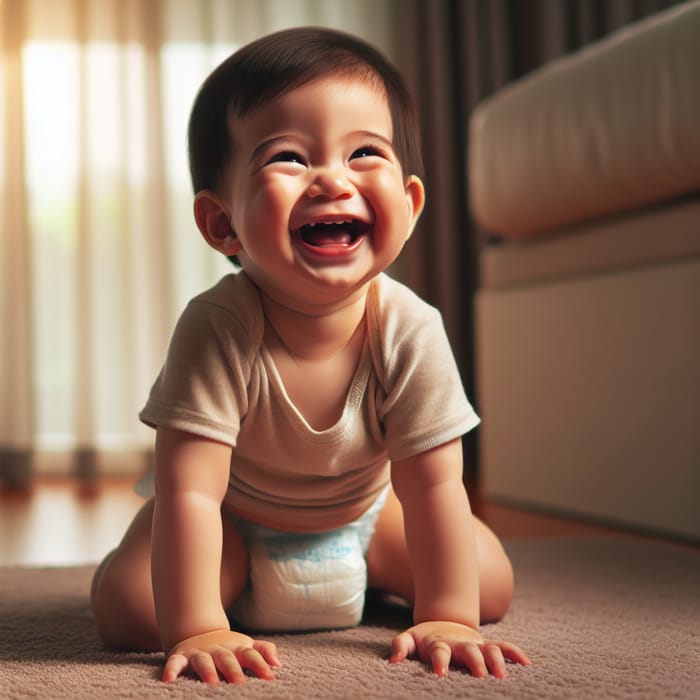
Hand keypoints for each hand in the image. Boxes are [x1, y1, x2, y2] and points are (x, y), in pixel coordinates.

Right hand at [163, 629, 281, 682]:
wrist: (198, 633)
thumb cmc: (228, 648)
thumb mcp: (246, 647)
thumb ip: (263, 651)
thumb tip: (278, 664)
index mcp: (236, 648)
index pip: (251, 655)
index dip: (261, 665)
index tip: (271, 678)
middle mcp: (218, 649)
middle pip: (227, 658)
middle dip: (234, 670)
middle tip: (240, 684)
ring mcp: (199, 652)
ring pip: (203, 661)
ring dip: (207, 671)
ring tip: (211, 684)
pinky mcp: (181, 656)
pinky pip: (174, 662)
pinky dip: (171, 669)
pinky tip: (168, 680)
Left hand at [389, 620, 530, 677]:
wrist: (444, 622)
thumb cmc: (426, 638)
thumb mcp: (409, 638)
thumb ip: (400, 646)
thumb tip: (393, 660)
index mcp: (439, 643)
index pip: (439, 651)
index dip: (440, 661)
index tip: (440, 674)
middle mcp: (460, 644)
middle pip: (469, 651)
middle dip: (475, 662)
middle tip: (480, 676)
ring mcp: (475, 644)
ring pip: (489, 649)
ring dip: (497, 661)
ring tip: (503, 676)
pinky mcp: (487, 646)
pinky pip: (504, 647)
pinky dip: (515, 653)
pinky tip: (527, 663)